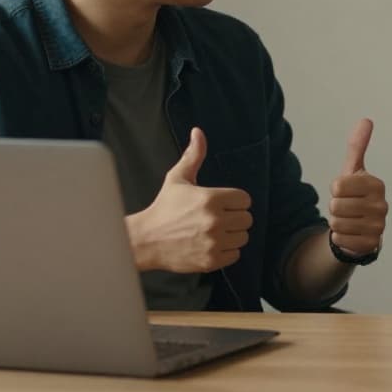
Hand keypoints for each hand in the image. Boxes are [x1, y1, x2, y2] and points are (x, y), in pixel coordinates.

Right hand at [127, 127, 253, 272]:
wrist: (145, 240)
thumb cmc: (164, 207)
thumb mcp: (178, 178)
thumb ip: (193, 155)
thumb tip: (198, 132)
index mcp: (211, 198)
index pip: (245, 200)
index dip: (234, 201)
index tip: (221, 204)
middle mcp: (215, 221)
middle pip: (247, 219)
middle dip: (234, 218)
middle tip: (217, 218)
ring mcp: (214, 242)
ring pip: (243, 237)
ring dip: (232, 235)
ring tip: (214, 232)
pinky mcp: (211, 260)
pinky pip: (236, 255)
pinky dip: (227, 251)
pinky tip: (212, 244)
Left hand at [328, 118, 387, 256]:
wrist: (360, 228)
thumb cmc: (355, 196)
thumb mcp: (353, 171)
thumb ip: (357, 147)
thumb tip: (366, 120)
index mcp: (377, 185)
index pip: (338, 186)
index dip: (335, 190)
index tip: (346, 192)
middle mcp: (381, 205)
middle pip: (335, 205)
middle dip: (334, 208)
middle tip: (346, 208)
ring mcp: (379, 227)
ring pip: (336, 223)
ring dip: (337, 223)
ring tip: (348, 220)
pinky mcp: (371, 245)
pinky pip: (340, 239)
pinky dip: (340, 237)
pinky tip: (350, 233)